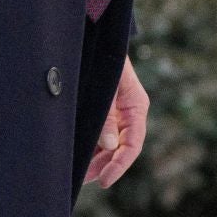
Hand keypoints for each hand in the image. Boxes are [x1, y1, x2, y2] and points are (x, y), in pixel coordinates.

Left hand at [86, 57, 148, 187]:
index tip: (105, 180)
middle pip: (121, 148)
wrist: (98, 36)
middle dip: (104, 166)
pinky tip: (80, 156)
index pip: (133, 145)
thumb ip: (108, 116)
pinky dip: (93, 146)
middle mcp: (130, 112)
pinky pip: (103, 133)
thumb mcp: (107, 86)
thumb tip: (109, 146)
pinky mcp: (106, 110)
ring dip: (97, 159)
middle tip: (85, 180)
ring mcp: (119, 112)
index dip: (119, 165)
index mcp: (136, 106)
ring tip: (79, 174)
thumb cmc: (103, 57)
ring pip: (111, 144)